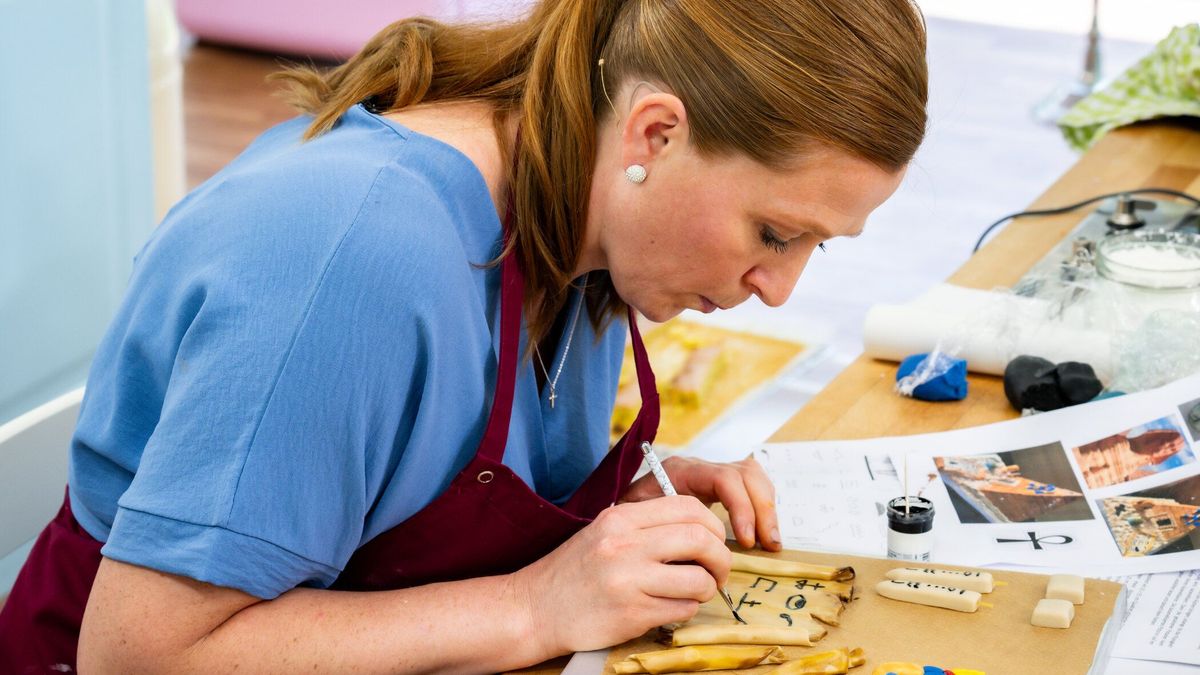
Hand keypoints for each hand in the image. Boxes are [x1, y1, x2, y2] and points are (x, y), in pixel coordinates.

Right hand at [511, 496, 730, 655]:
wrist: (534, 608)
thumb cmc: (574, 571)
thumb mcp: (605, 532)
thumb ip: (646, 525)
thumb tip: (700, 527)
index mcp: (621, 518)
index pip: (688, 507)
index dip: (713, 525)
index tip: (714, 541)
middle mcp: (625, 544)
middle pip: (701, 538)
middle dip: (720, 557)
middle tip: (717, 570)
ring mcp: (629, 580)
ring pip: (699, 579)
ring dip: (707, 588)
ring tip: (694, 592)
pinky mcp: (632, 613)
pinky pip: (683, 609)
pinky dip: (686, 609)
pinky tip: (669, 607)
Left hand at [620, 454, 781, 551]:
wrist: (621, 517)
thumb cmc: (626, 523)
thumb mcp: (635, 522)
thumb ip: (659, 531)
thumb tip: (689, 555)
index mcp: (680, 471)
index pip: (722, 478)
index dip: (740, 507)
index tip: (744, 540)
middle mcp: (700, 468)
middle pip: (745, 474)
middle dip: (761, 509)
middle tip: (765, 544)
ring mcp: (713, 475)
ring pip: (754, 478)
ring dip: (767, 510)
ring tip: (769, 543)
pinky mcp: (722, 488)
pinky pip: (753, 488)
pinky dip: (763, 510)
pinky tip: (763, 537)